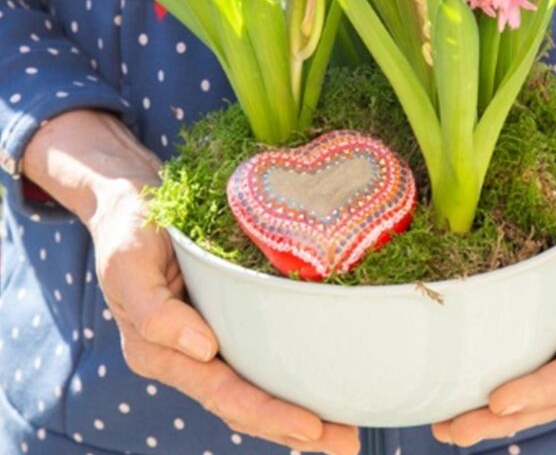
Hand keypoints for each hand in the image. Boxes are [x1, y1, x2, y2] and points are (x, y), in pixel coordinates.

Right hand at [24, 111, 359, 454]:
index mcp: (160, 353)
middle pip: (244, 404)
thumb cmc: (127, 232)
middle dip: (295, 428)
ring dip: (298, 414)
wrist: (130, 205)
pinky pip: (256, 360)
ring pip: (254, 389)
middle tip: (349, 441)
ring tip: (347, 431)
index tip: (312, 426)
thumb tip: (203, 350)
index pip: (221, 392)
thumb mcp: (127, 266)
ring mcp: (205, 344)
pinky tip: (318, 388)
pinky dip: (286, 381)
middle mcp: (186, 358)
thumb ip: (155, 313)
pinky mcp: (222, 323)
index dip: (267, 413)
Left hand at [432, 104, 555, 446]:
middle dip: (502, 419)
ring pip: (535, 391)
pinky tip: (458, 393)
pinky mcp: (549, 330)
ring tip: (445, 426)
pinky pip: (523, 361)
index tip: (497, 401)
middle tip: (452, 429)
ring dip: (491, 416)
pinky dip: (493, 381)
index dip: (539, 390)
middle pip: (552, 396)